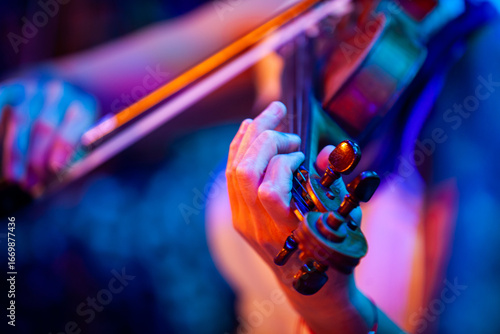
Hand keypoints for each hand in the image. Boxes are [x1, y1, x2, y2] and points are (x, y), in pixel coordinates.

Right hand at [0, 77, 97, 195]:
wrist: (57, 95)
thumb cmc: (72, 129)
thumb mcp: (85, 141)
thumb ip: (78, 160)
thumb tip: (65, 185)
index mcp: (83, 105)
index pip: (73, 125)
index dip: (62, 147)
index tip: (54, 169)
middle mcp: (58, 93)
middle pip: (44, 125)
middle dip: (36, 158)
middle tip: (31, 184)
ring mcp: (32, 89)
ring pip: (20, 120)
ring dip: (15, 153)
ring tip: (13, 178)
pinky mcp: (11, 89)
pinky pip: (0, 106)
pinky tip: (0, 154)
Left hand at [226, 100, 360, 263]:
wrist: (309, 287)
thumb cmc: (333, 253)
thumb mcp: (344, 221)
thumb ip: (334, 184)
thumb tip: (327, 151)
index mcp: (286, 233)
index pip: (270, 189)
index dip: (286, 163)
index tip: (303, 157)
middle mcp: (258, 227)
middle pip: (245, 172)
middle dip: (265, 138)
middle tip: (288, 128)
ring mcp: (243, 222)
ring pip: (234, 170)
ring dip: (250, 137)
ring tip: (269, 115)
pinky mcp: (238, 216)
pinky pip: (231, 176)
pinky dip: (239, 149)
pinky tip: (249, 129)